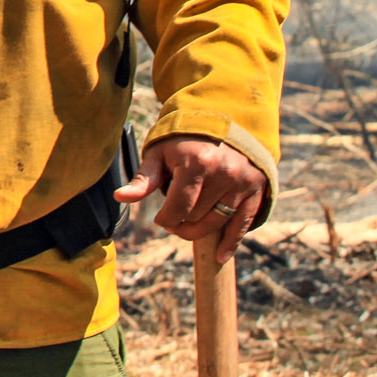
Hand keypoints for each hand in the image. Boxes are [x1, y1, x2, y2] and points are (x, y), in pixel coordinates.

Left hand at [114, 135, 267, 264]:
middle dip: (180, 222)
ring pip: (216, 223)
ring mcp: (242, 182)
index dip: (165, 219)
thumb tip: (120, 197)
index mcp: (196, 163)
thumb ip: (144, 179)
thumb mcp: (160, 152)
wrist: (224, 120)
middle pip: (196, 217)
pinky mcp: (256, 189)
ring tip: (187, 224)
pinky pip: (242, 224)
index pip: (178, 208)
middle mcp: (223, 173)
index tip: (159, 219)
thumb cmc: (183, 139)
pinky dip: (230, 243)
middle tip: (173, 218)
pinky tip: (220, 256)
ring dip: (199, 230)